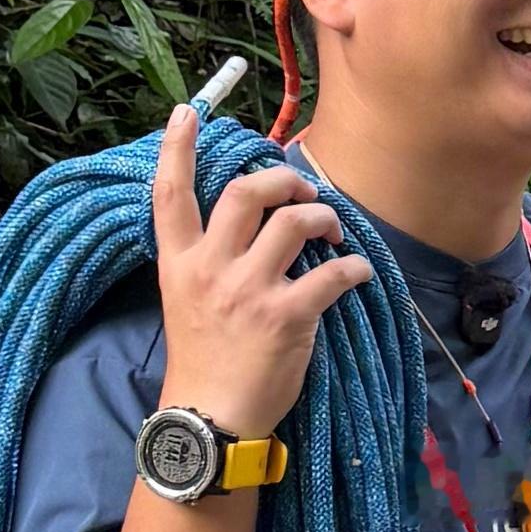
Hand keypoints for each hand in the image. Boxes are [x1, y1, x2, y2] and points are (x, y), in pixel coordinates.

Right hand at [151, 104, 370, 432]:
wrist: (208, 420)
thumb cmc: (203, 362)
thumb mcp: (185, 302)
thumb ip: (208, 262)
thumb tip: (249, 228)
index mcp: (179, 263)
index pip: (170, 194)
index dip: (177, 148)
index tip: (187, 111)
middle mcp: (210, 268)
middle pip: (247, 193)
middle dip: (284, 179)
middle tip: (303, 191)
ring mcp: (248, 291)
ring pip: (294, 221)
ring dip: (323, 217)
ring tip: (332, 231)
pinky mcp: (287, 316)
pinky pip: (334, 273)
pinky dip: (356, 268)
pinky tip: (360, 274)